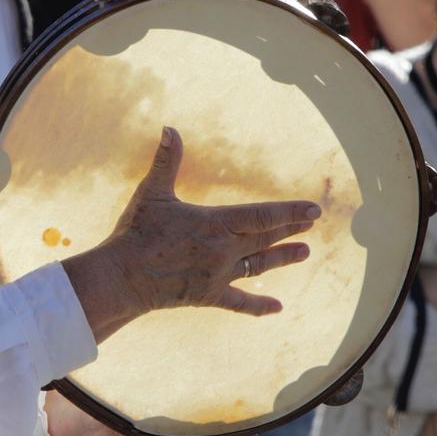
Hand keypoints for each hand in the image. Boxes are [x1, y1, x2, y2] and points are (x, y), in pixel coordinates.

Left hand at [43, 388, 243, 435]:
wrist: (92, 402)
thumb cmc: (132, 382)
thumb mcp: (165, 380)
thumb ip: (193, 379)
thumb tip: (223, 365)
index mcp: (204, 416)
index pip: (237, 435)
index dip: (233, 434)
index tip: (217, 422)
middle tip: (190, 433)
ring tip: (167, 435)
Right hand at [62, 128, 317, 342]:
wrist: (122, 278)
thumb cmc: (135, 232)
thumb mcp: (152, 192)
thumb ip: (166, 160)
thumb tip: (169, 128)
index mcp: (215, 223)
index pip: (263, 215)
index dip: (290, 212)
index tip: (314, 210)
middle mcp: (224, 250)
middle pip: (266, 238)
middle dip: (290, 229)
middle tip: (312, 224)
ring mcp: (218, 275)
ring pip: (259, 266)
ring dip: (283, 258)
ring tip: (305, 253)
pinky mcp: (208, 295)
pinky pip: (239, 302)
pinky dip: (259, 305)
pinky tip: (277, 307)